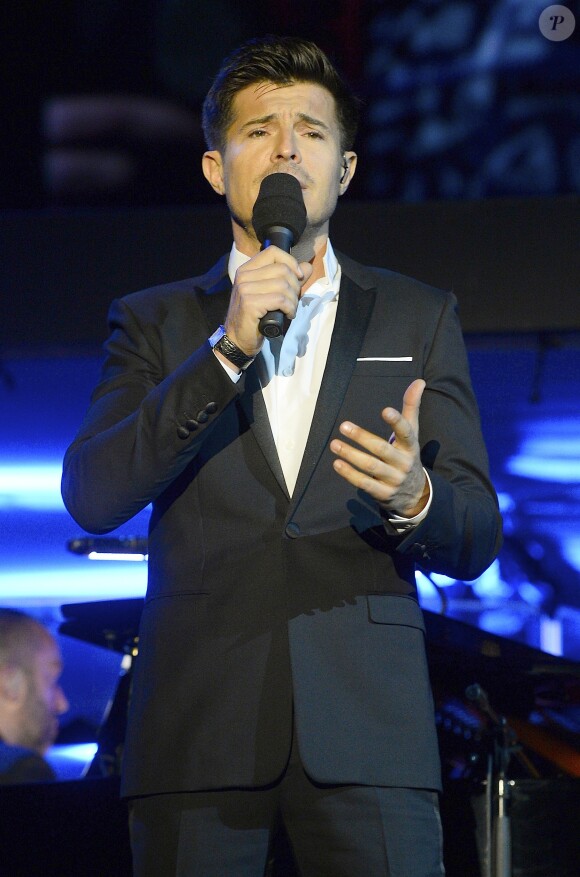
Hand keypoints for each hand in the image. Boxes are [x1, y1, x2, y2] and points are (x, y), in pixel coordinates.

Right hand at [224, 248, 312, 356]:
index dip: (290, 262)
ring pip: (283, 285)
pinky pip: (280, 299)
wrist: (238, 339)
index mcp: (247, 269)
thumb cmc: (256, 317)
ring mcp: (245, 289)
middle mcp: (244, 275)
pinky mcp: (249, 303)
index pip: (273, 252)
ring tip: (290, 309)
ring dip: (293, 300)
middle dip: (295, 286)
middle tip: (292, 301)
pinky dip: (289, 308)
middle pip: (282, 269)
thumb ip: (289, 279)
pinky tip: (287, 315)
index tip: (298, 276)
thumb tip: (308, 267)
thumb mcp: (271, 293)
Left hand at [330, 379, 428, 516]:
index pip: (406, 432)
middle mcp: (403, 463)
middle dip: (362, 437)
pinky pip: (365, 483)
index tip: (385, 410)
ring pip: (371, 466)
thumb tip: (419, 381)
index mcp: (410, 446)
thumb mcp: (412, 434)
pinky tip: (337, 463)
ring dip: (351, 455)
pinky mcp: (383, 493)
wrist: (415, 494)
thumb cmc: (407, 455)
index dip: (397, 422)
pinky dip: (350, 474)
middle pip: (382, 449)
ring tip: (334, 444)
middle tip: (343, 426)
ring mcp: (393, 480)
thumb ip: (411, 408)